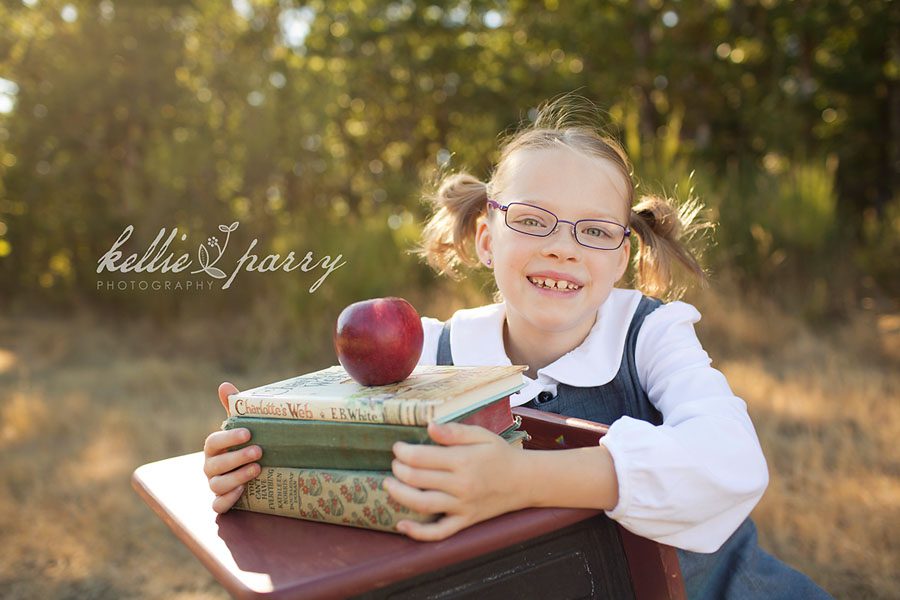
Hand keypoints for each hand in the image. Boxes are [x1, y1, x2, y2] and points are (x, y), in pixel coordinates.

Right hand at [203, 382, 261, 513]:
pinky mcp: (222, 501)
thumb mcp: (241, 427)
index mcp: (213, 448)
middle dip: (236, 458)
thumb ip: (233, 408)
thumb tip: (224, 385)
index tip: (248, 433)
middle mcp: (210, 467)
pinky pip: (218, 504)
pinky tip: (243, 491)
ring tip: (258, 469)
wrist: (254, 474)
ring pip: (217, 485)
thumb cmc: (244, 446)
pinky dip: (227, 499)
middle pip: (215, 464)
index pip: (213, 442)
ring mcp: (214, 485)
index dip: (228, 438)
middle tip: (258, 451)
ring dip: (236, 477)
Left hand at [384, 421, 528, 541]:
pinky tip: (401, 526)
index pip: (420, 457)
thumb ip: (454, 431)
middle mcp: (461, 485)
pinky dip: (418, 533)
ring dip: (399, 495)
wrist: (526, 481)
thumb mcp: (481, 435)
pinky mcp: (465, 521)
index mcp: (463, 460)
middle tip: (395, 463)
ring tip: (389, 484)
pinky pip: (439, 532)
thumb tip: (429, 426)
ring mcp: (463, 506)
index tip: (398, 447)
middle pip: (416, 479)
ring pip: (422, 504)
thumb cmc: (501, 455)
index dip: (402, 452)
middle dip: (398, 469)